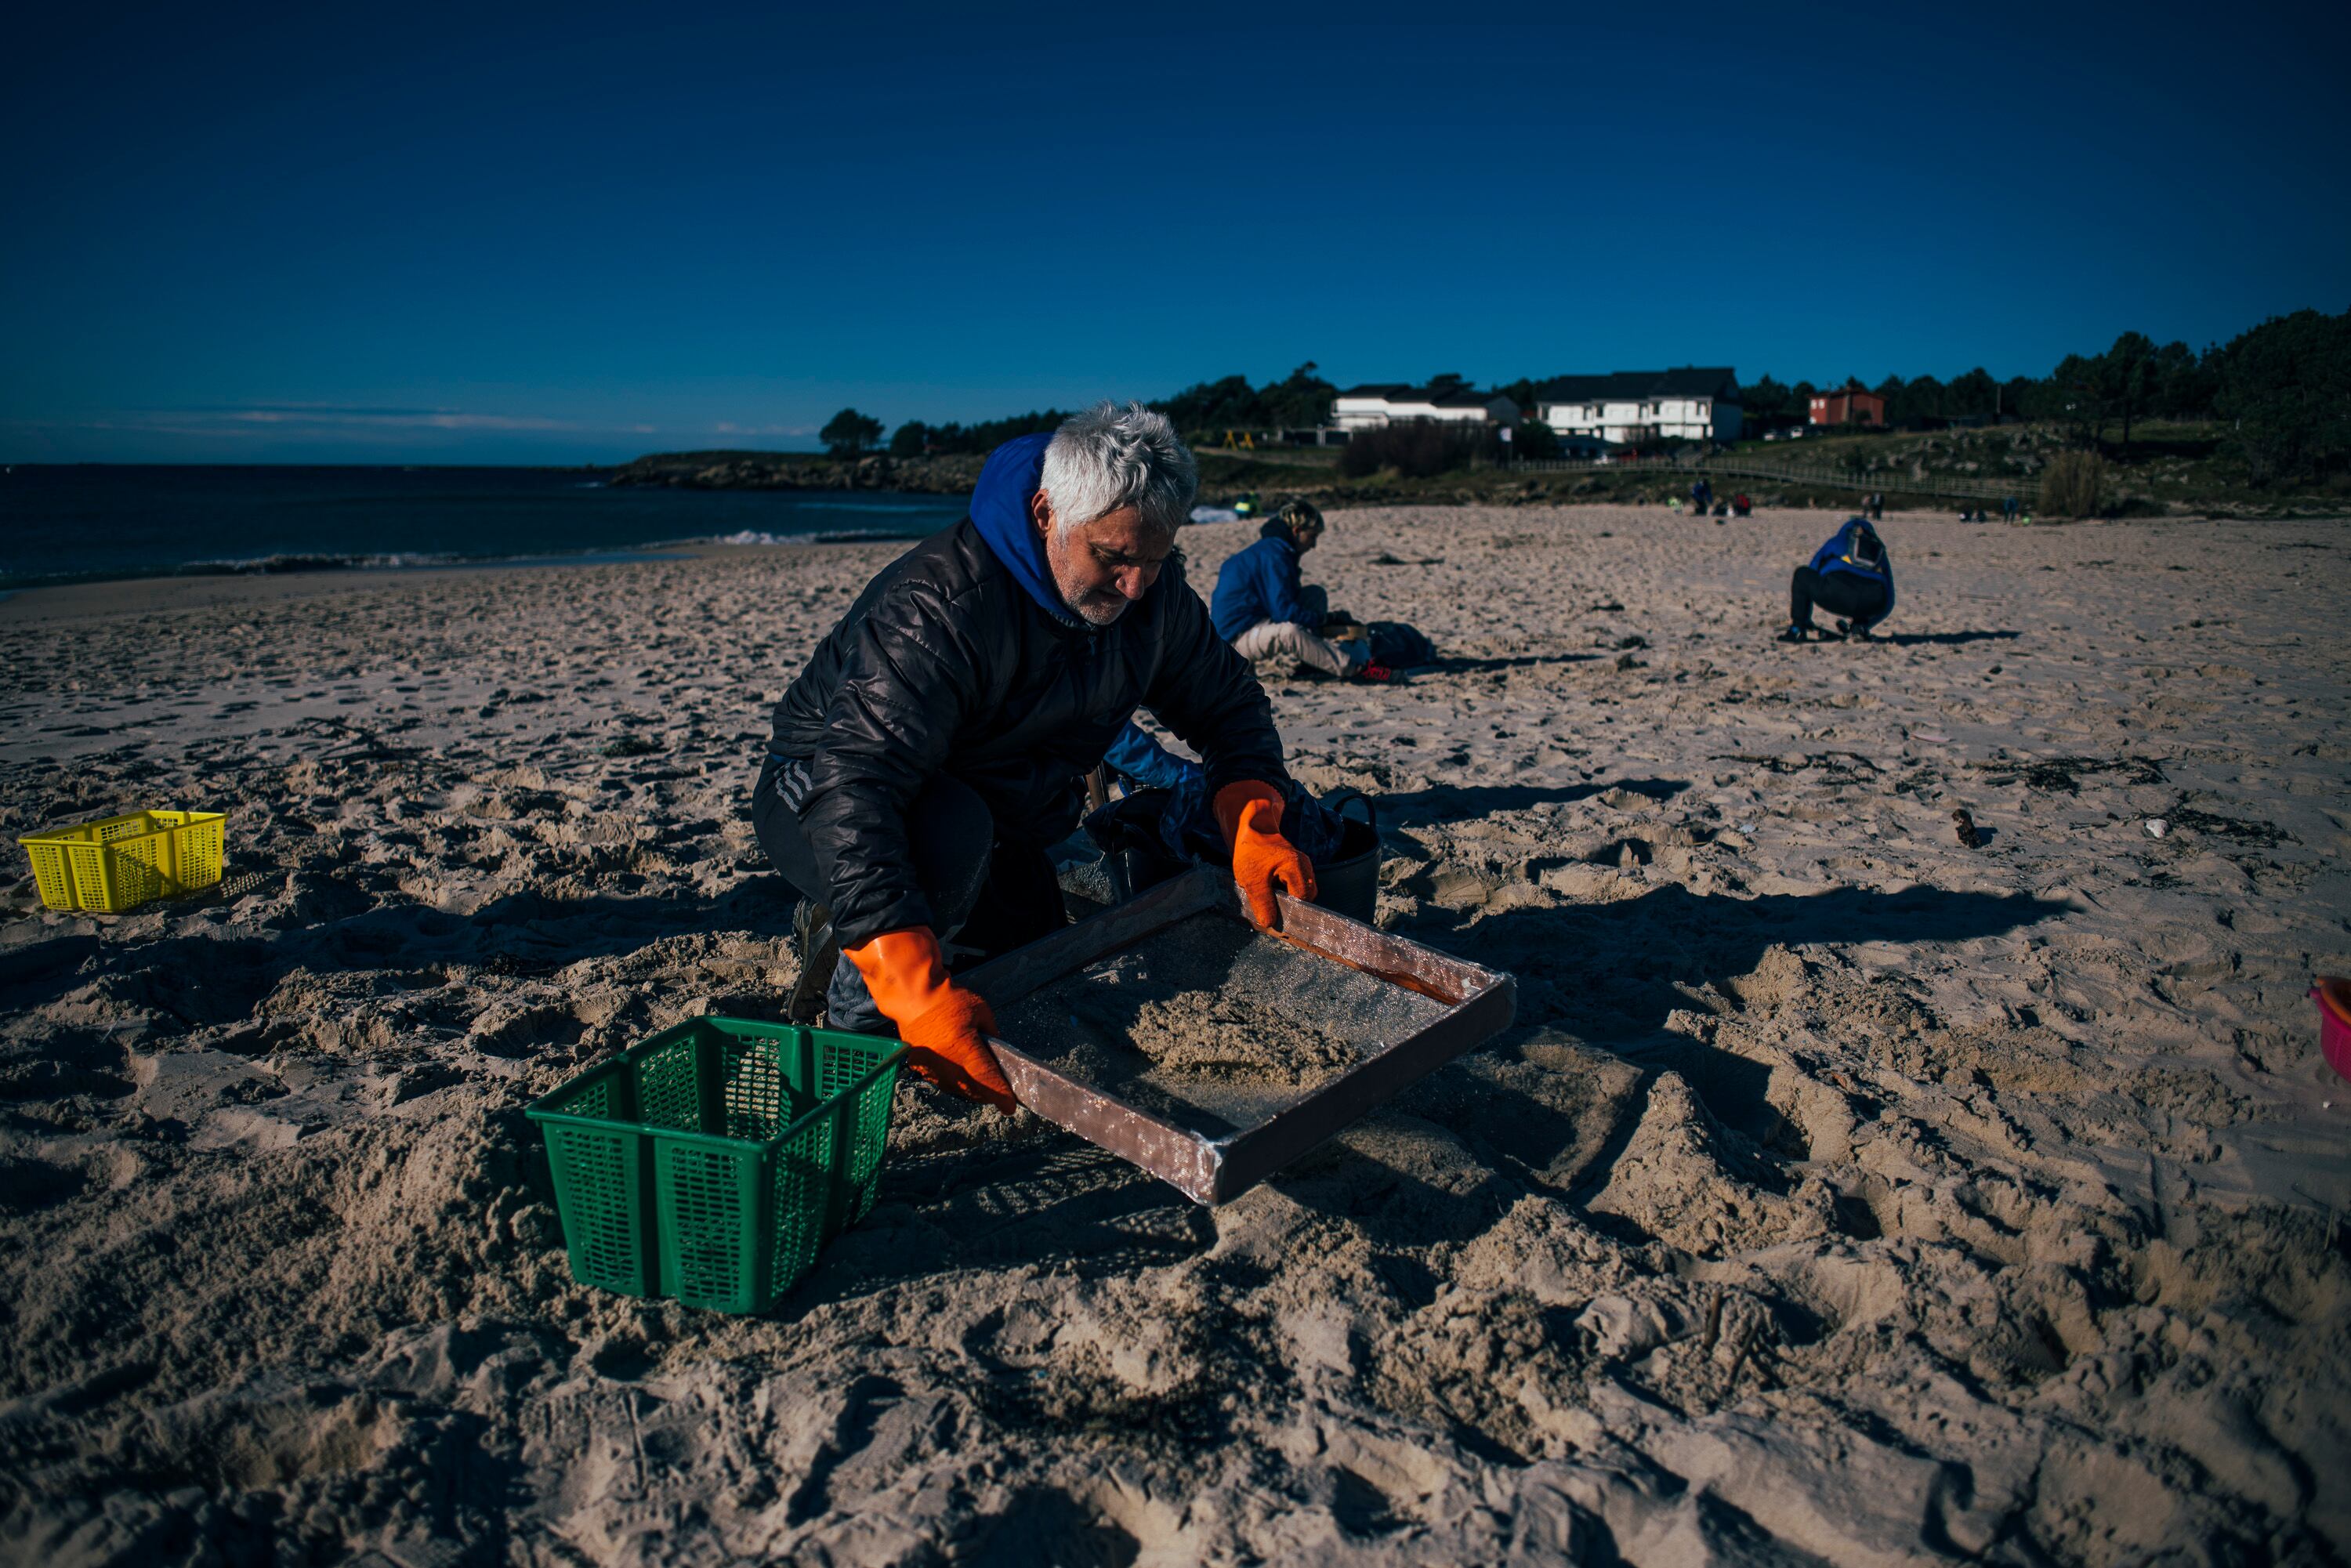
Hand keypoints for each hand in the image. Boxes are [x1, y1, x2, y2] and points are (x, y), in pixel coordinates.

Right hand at [844, 929, 1016, 1112]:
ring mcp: (930, 1067)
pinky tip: (963, 1078)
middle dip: (988, 1096)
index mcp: (963, 1047)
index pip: (987, 1079)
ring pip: (956, 1090)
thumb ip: (991, 1034)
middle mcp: (946, 1062)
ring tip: (984, 1089)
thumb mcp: (980, 1011)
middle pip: (972, 1090)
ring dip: (972, 1092)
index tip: (1010, 1106)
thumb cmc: (949, 999)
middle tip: (1000, 1095)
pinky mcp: (919, 1067)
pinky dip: (955, 1084)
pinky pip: (942, 1083)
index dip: (1000, 1095)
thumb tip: (997, 1053)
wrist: (913, 995)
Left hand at [1214, 781, 1316, 929]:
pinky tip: (1270, 893)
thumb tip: (1270, 923)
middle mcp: (1305, 867)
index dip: (1290, 913)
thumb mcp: (1252, 879)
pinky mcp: (1296, 867)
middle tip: (1270, 913)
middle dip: (1290, 907)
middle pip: (1305, 898)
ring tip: (1268, 902)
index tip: (1276, 920)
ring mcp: (1302, 866)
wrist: (1249, 828)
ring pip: (1301, 893)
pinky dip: (1285, 892)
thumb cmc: (1251, 850)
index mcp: (1297, 868)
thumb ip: (1262, 902)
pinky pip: (1296, 886)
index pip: (1303, 900)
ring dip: (1287, 900)